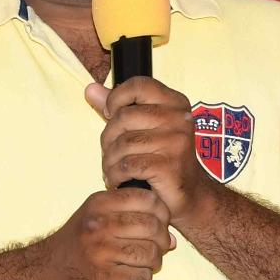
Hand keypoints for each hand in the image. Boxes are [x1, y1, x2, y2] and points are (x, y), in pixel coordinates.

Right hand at [32, 187, 175, 279]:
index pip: (148, 199)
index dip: (162, 212)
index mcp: (99, 204)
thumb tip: (171, 237)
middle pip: (153, 227)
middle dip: (162, 239)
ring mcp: (101, 253)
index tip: (159, 222)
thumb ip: (130, 216)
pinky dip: (143, 278)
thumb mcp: (94, 215)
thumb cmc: (77, 242)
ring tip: (144, 262)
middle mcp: (99, 225)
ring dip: (154, 261)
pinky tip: (131, 274)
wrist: (45, 272)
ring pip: (151, 254)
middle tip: (158, 247)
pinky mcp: (104, 278)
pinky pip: (142, 277)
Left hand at [85, 78, 214, 226]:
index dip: (116, 98)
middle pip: (124, 117)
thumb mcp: (144, 127)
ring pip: (122, 143)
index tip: (109, 115)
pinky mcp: (169, 165)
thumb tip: (90, 89)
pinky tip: (118, 180)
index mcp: (175, 102)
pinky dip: (116, 175)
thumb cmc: (162, 158)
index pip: (139, 85)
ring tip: (113, 169)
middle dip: (108, 138)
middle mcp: (179, 118)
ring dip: (110, 161)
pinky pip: (127, 165)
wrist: (189, 194)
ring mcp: (176, 142)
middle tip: (110, 153)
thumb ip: (118, 107)